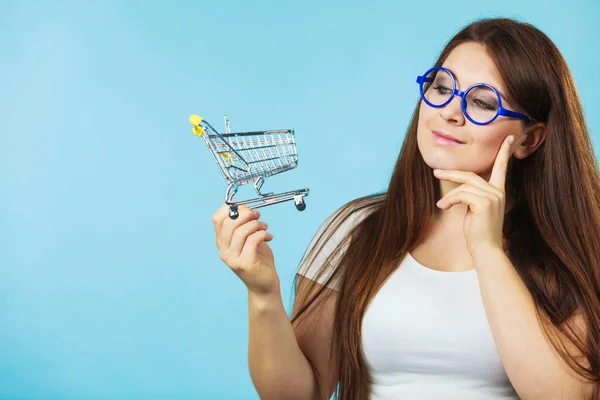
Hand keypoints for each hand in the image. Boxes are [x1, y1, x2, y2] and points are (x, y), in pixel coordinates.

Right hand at [212, 204, 279, 296]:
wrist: (264, 285)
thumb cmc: (258, 260)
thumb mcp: (249, 239)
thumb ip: (244, 224)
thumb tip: (244, 206)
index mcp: (222, 242)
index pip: (217, 219)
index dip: (230, 208)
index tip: (245, 207)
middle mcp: (223, 250)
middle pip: (229, 223)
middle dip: (246, 214)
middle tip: (257, 215)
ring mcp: (232, 258)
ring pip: (240, 231)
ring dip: (256, 224)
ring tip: (265, 227)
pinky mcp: (244, 264)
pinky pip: (252, 241)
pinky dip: (262, 234)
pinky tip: (269, 237)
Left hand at [434, 135, 514, 255]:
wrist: (485, 248)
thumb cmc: (478, 231)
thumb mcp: (475, 209)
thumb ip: (472, 195)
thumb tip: (460, 188)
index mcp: (498, 191)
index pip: (501, 168)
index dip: (504, 152)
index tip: (509, 137)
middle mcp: (498, 192)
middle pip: (470, 175)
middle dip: (451, 174)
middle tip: (436, 172)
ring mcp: (492, 197)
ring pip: (464, 186)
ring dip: (449, 196)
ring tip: (441, 205)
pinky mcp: (484, 203)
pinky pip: (461, 194)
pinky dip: (449, 200)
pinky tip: (444, 207)